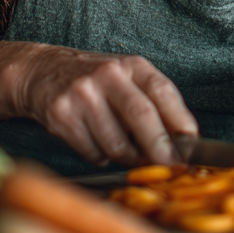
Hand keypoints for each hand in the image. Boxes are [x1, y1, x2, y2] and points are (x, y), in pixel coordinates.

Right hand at [17, 46, 197, 166]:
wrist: (43, 72)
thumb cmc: (98, 82)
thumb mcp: (129, 78)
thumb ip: (155, 103)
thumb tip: (182, 142)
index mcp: (132, 65)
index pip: (163, 91)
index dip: (180, 121)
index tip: (190, 146)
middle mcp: (108, 75)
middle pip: (141, 116)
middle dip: (160, 148)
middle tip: (170, 167)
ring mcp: (83, 94)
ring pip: (116, 144)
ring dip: (126, 157)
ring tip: (122, 148)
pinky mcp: (62, 115)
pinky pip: (93, 153)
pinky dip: (101, 157)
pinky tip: (96, 141)